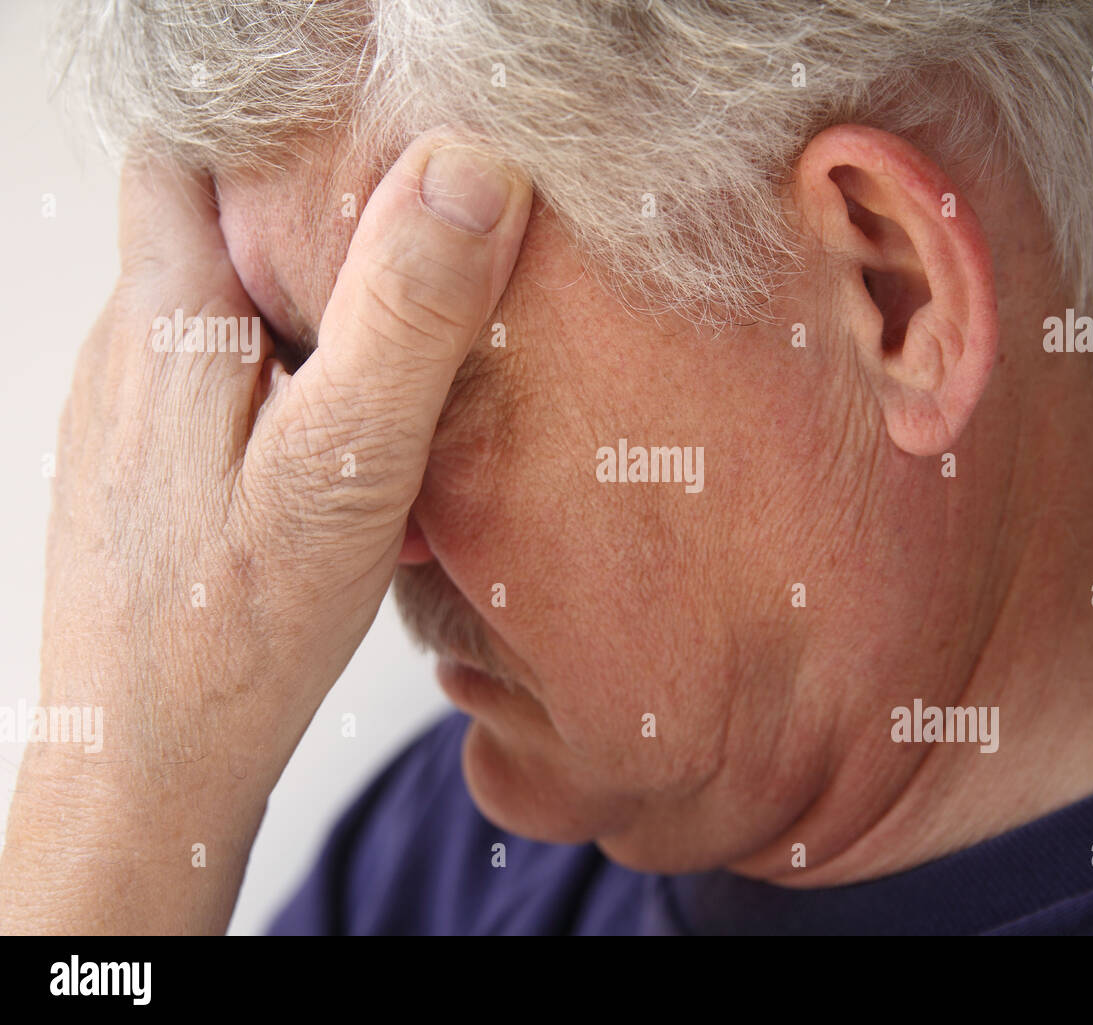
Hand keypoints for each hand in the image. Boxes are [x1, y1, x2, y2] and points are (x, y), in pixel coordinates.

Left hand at [0, 136, 530, 933]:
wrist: (147, 767)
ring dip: (307, 305)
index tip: (372, 135)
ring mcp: (139, 412)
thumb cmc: (233, 631)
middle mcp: (136, 349)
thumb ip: (404, 319)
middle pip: (214, 222)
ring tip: (401, 345)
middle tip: (419, 244)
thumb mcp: (344, 469)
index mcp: (170, 319)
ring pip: (226, 306)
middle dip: (312, 214)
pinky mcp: (159, 468)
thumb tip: (467, 169)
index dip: (276, 124)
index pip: (190, 149)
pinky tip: (350, 441)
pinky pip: (228, 381)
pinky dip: (293, 379)